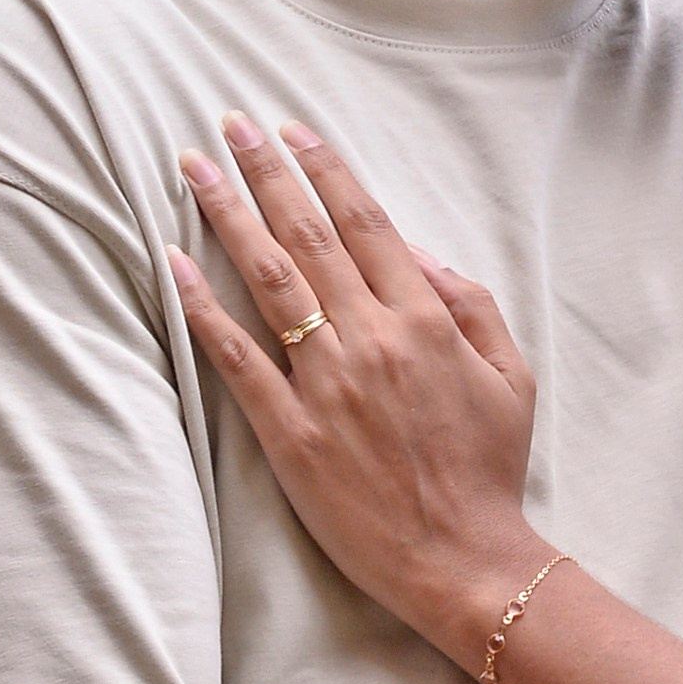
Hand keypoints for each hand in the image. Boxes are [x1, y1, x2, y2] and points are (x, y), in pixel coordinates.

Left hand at [169, 113, 543, 669]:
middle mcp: (371, 339)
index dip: (326, 171)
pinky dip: (202, 308)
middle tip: (229, 124)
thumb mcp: (510, 373)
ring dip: (228, 217)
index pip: (366, 222)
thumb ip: (471, 302)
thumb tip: (422, 253)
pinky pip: (237, 360)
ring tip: (194, 170)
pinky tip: (172, 265)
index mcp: (424, 319)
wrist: (463, 559)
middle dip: (265, 172)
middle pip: (308, 235)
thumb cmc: (489, 467)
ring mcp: (326, 384)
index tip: (292, 130)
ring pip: (268, 280)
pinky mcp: (290, 434)